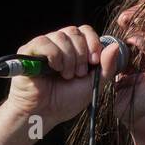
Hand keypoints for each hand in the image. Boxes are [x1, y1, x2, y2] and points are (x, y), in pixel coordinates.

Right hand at [3, 25, 122, 129]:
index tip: (94, 61)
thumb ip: (106, 67)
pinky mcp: (29, 50)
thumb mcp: (92, 85)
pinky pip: (45, 41)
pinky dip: (54, 56)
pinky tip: (53, 69)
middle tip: (78, 74)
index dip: (93, 42)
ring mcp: (44, 46)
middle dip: (81, 55)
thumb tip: (116, 46)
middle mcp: (59, 45)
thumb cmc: (65, 101)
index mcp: (74, 50)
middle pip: (75, 32)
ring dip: (68, 59)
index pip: (85, 31)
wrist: (44, 114)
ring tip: (65, 76)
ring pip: (61, 36)